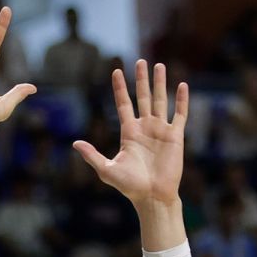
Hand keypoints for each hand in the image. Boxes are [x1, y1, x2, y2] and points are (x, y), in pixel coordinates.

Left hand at [74, 61, 189, 206]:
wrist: (152, 196)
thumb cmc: (130, 186)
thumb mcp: (107, 169)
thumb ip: (92, 155)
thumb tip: (75, 143)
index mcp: (129, 132)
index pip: (123, 104)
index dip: (120, 88)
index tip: (116, 71)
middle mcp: (145, 128)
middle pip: (143, 97)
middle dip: (141, 79)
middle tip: (140, 61)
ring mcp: (160, 130)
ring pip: (161, 100)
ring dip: (160, 83)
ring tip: (159, 65)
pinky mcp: (175, 137)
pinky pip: (179, 114)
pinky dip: (181, 100)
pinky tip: (182, 85)